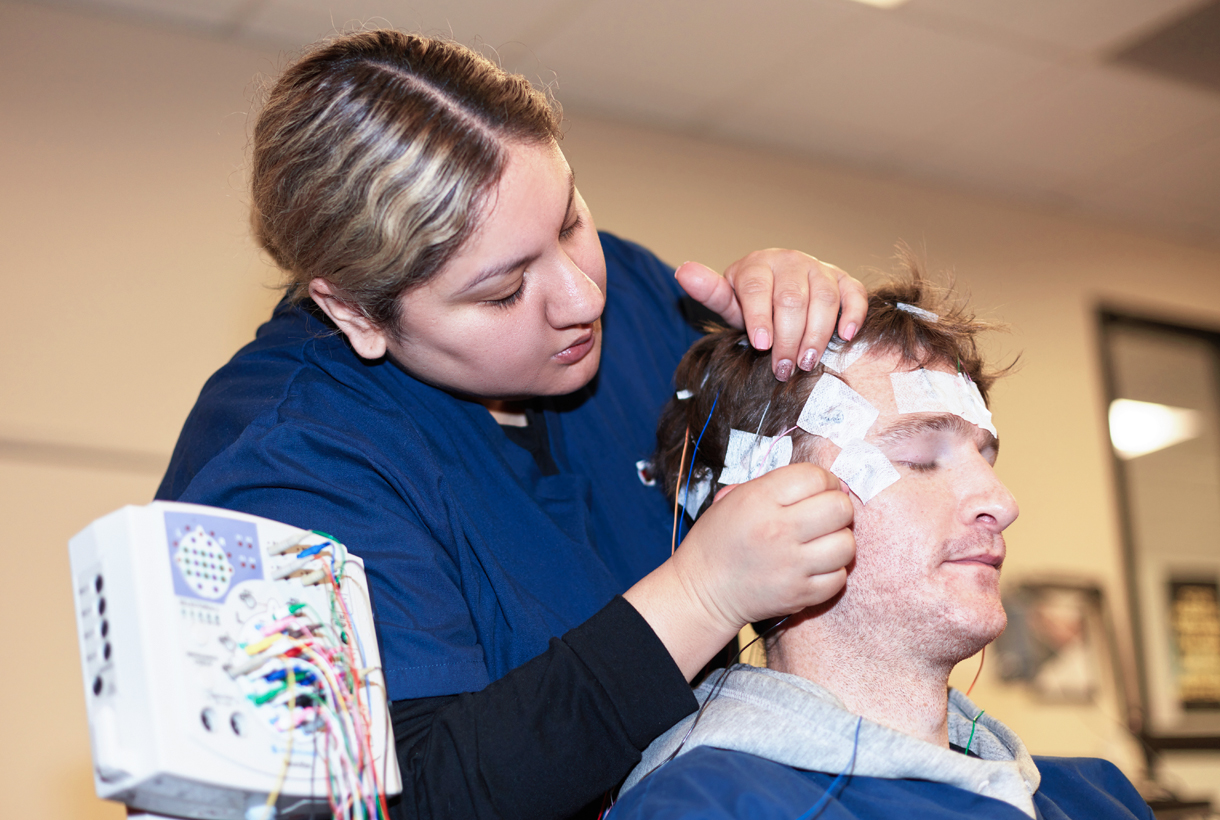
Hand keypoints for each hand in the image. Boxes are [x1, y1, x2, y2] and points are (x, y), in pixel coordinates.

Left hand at [675, 251, 866, 381]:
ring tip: (807, 362)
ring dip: (817, 333)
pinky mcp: (843, 279)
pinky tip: (845, 337)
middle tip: (783, 369)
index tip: (762, 345)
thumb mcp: (729, 300)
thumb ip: (709, 292)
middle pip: (792, 299)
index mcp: (757, 265)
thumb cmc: (752, 303)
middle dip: (788, 337)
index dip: (760, 317)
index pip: (758, 289)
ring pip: (824, 298)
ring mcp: (818, 268)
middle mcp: (789, 261)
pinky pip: (854, 293)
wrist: (781, 288)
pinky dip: (853, 314)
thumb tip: (683, 272)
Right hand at [676, 463, 854, 630]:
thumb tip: (833, 484)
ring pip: (846, 544)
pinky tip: (815, 567)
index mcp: (759, 499)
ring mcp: (791, 565)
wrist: (701, 590)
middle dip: (838, 508)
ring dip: (839, 541)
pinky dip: (832, 572)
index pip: (816, 476)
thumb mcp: (734, 498)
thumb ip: (778, 484)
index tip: (820, 490)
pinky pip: (839, 578)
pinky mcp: (799, 594)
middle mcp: (777, 529)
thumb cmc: (719, 540)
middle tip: (824, 516)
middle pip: (839, 508)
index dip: (825, 480)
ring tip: (822, 543)